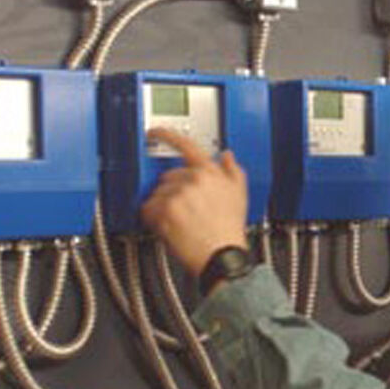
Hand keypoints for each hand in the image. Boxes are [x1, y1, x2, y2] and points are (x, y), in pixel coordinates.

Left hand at [140, 128, 248, 277]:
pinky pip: (148, 209)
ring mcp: (179, 195)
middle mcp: (194, 179)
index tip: (155, 132)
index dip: (166, 135)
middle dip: (172, 191)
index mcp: (211, 172)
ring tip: (180, 222)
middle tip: (184, 209)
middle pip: (167, 177)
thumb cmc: (230, 229)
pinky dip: (153, 219)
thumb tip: (226, 155)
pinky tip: (169, 227)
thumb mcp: (240, 194)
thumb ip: (233, 169)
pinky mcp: (166, 211)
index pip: (185, 144)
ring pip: (157, 194)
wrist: (222, 256)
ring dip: (163, 207)